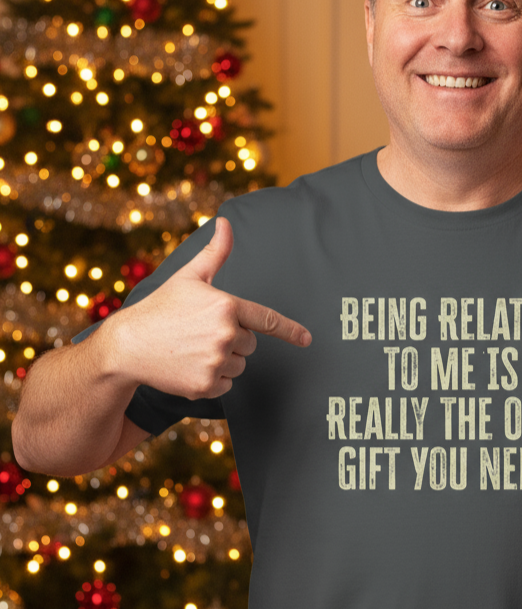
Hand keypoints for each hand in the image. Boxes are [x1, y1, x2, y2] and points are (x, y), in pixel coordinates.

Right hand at [108, 217, 310, 399]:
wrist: (126, 347)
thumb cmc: (160, 309)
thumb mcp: (189, 278)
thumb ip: (215, 253)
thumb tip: (226, 223)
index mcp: (225, 306)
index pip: (267, 320)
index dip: (290, 330)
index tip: (307, 339)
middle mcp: (225, 334)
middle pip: (250, 343)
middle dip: (232, 339)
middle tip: (201, 333)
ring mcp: (216, 361)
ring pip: (239, 364)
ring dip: (223, 359)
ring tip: (192, 348)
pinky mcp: (206, 385)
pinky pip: (227, 384)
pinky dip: (212, 379)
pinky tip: (189, 365)